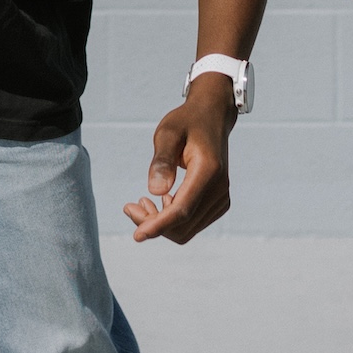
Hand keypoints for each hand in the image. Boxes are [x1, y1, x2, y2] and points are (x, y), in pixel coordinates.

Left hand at [124, 86, 237, 243]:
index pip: (182, 210)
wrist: (211, 117)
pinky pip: (193, 224)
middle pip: (182, 224)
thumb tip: (156, 191)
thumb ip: (162, 160)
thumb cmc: (186, 122)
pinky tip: (161, 202)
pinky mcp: (219, 202)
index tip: (137, 235)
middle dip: (153, 224)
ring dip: (161, 224)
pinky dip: (172, 221)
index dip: (158, 226)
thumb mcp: (168, 132)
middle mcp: (219, 188)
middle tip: (130, 208)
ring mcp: (222, 198)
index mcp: (208, 170)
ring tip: (141, 203)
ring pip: (186, 229)